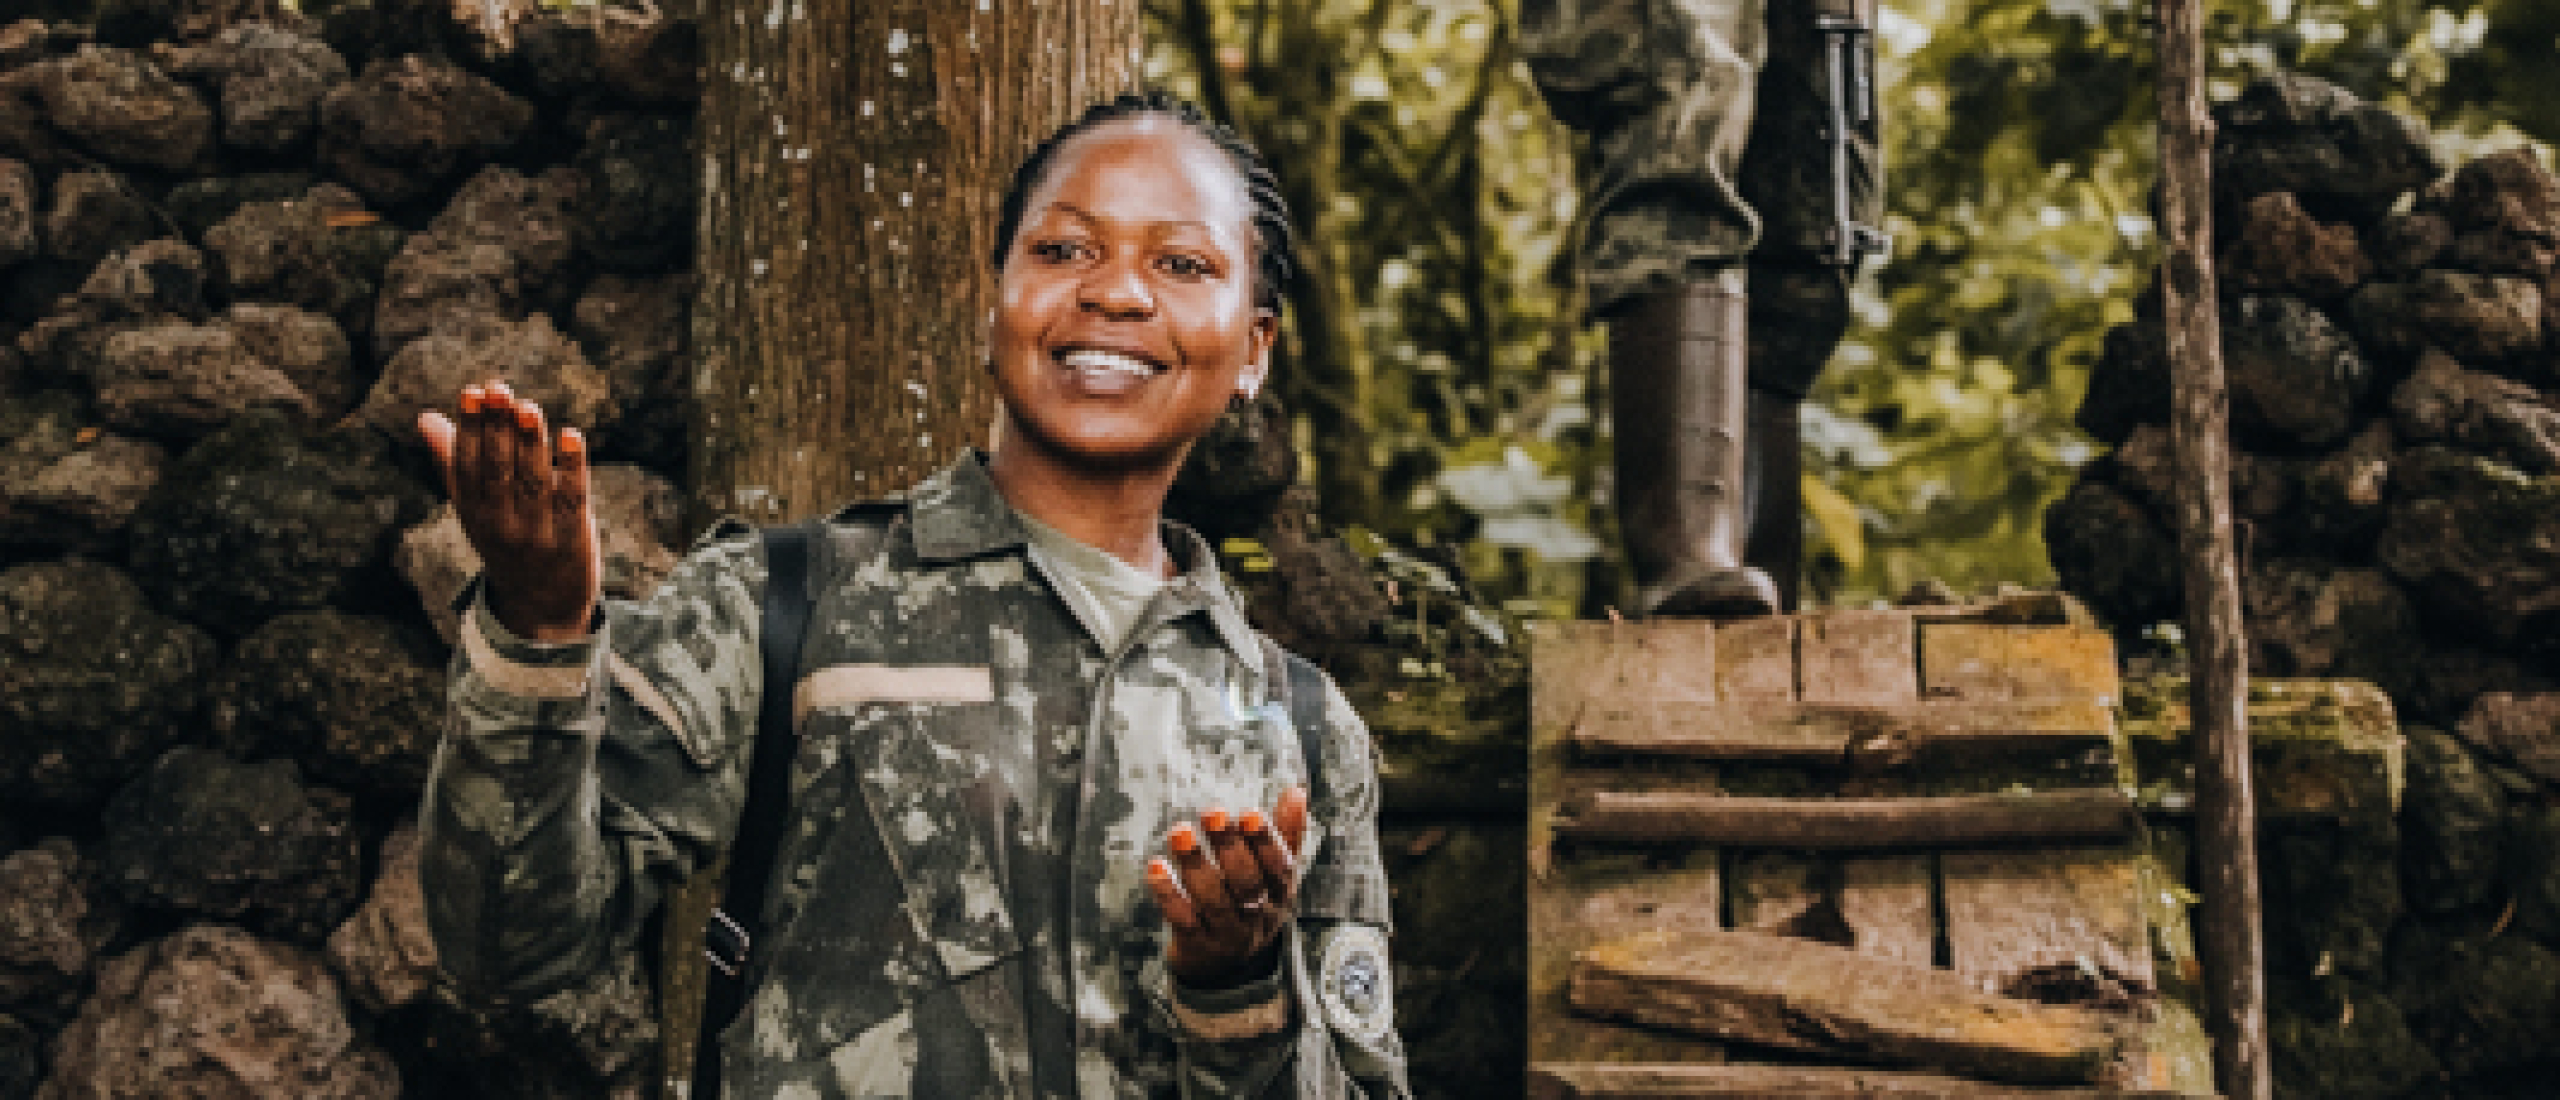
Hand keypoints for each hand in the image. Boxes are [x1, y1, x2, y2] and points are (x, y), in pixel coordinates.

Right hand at [416, 381, 600, 641]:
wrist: (541, 606)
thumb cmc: (507, 541)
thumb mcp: (475, 508)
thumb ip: (453, 463)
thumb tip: (424, 417)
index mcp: (473, 511)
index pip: (467, 465)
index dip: (469, 428)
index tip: (472, 391)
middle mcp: (499, 524)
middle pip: (497, 471)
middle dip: (497, 429)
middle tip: (499, 389)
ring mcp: (536, 535)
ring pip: (531, 483)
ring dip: (530, 443)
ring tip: (528, 407)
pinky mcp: (572, 542)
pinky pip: (572, 502)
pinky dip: (571, 469)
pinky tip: (571, 436)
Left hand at [1146, 787, 1308, 988]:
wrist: (1225, 963)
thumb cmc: (1251, 900)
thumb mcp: (1273, 870)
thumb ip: (1285, 831)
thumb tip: (1297, 791)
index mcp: (1281, 893)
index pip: (1279, 867)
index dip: (1265, 841)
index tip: (1249, 813)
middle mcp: (1258, 916)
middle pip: (1246, 883)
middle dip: (1229, 847)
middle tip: (1212, 813)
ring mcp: (1227, 933)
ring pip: (1213, 901)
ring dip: (1195, 864)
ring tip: (1180, 832)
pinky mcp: (1196, 944)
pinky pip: (1183, 919)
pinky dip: (1169, 894)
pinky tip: (1156, 866)